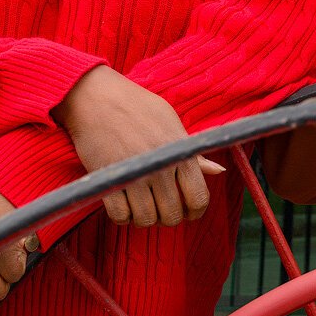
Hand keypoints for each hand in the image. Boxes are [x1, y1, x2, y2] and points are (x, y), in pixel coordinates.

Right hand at [55, 66, 223, 228]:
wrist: (97, 96)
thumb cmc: (138, 107)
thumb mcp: (171, 123)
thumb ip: (193, 153)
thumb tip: (218, 171)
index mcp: (179, 152)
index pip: (198, 198)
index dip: (195, 212)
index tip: (187, 211)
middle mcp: (159, 166)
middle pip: (171, 214)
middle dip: (167, 217)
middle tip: (159, 207)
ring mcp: (134, 174)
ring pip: (146, 219)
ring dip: (144, 218)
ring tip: (140, 204)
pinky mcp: (108, 179)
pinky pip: (120, 215)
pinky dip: (122, 216)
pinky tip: (123, 204)